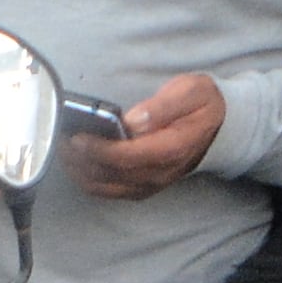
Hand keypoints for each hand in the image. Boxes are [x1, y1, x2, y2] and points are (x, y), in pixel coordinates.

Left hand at [67, 71, 225, 201]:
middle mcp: (159, 172)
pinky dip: (88, 181)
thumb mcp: (191, 92)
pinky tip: (75, 164)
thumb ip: (163, 106)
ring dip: (80, 173)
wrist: (220, 126)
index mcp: (171, 148)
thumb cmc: (202, 104)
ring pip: (106, 187)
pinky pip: (110, 191)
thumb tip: (133, 120)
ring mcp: (150, 183)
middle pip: (111, 175)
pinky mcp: (142, 187)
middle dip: (82, 160)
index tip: (77, 137)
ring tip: (62, 151)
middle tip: (61, 141)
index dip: (99, 150)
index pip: (127, 157)